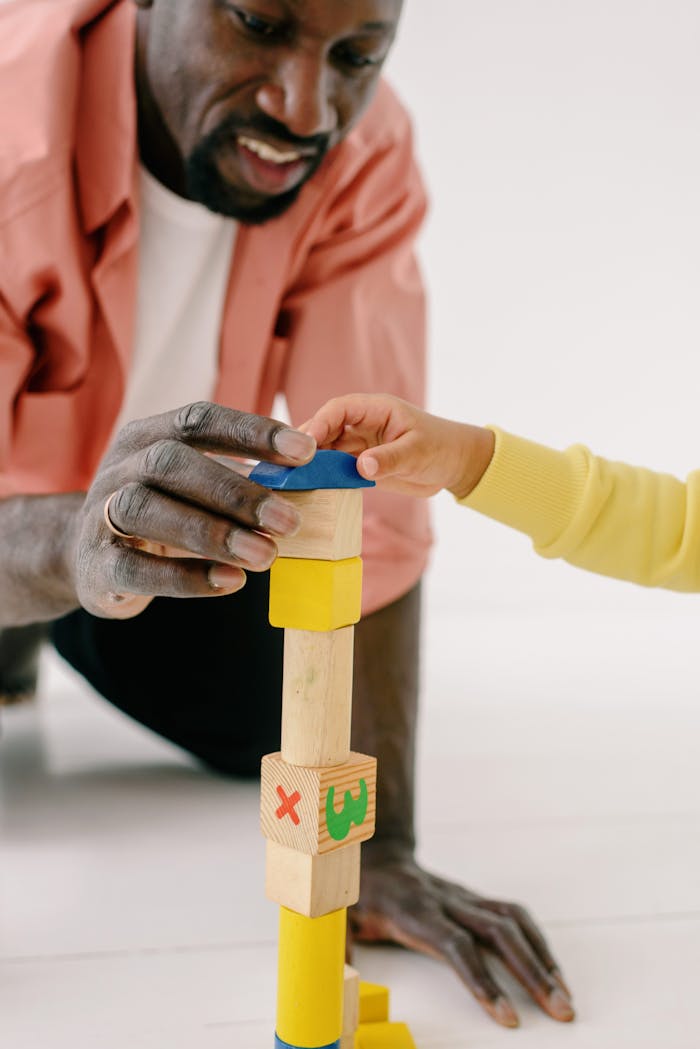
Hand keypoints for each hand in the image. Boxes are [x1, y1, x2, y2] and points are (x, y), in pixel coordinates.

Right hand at [75, 402, 314, 618]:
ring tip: (265, 555)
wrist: (85, 556)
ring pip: (148, 511)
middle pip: (171, 462)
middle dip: (235, 491)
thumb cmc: (160, 513)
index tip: (305, 452)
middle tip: (288, 521)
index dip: (252, 432)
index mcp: (148, 437)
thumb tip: (307, 477)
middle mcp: (119, 467)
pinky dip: (185, 578)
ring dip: (212, 534)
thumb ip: (238, 477)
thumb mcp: (189, 485)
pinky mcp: (95, 564)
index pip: (199, 419)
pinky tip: (230, 582)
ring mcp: (100, 514)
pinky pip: (136, 568)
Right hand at [301, 393, 493, 498]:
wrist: (454, 465)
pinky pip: (335, 470)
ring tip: (294, 481)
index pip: (339, 410)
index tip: (306, 443)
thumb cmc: (440, 447)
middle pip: (325, 430)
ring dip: (312, 465)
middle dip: (307, 446)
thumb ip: (390, 459)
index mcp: (375, 410)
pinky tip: (310, 490)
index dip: (320, 423)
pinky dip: (323, 479)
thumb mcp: (417, 452)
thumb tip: (361, 467)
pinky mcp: (359, 466)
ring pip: (326, 452)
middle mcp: (361, 425)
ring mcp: (358, 446)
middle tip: (289, 466)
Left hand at [350, 846, 574, 1027]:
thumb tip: (338, 979)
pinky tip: (553, 971)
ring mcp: (465, 898)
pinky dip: (538, 943)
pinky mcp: (475, 899)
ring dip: (543, 959)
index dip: (483, 980)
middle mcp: (447, 902)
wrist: (377, 854)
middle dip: (533, 974)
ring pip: (514, 922)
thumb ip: (340, 947)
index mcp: (415, 912)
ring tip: (565, 996)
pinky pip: (514, 916)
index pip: (457, 946)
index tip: (509, 1017)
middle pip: (499, 933)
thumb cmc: (359, 894)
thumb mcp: (339, 917)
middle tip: (562, 1012)